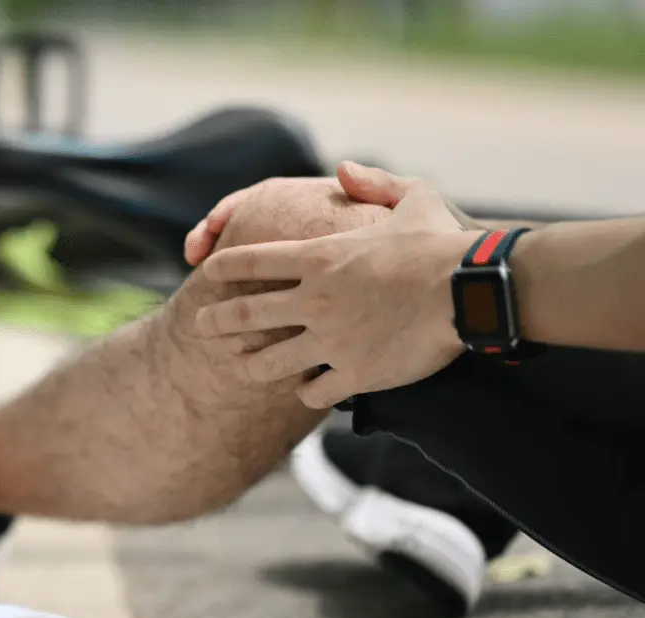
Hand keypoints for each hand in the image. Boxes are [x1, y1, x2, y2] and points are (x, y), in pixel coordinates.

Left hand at [194, 165, 477, 408]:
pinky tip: (306, 390)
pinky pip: (313, 392)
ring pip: (268, 362)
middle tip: (200, 327)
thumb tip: (342, 170)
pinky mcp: (354, 373)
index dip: (220, 267)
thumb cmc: (445, 243)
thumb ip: (373, 182)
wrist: (472, 291)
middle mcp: (314, 300)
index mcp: (319, 258)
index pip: (249, 262)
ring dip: (251, 365)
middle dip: (215, 322)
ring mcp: (330, 340)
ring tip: (241, 368)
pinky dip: (306, 392)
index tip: (205, 272)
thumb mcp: (413, 196)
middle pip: (244, 315)